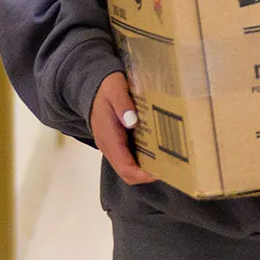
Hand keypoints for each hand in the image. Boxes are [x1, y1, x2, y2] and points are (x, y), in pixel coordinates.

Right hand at [90, 71, 158, 185]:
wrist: (91, 84)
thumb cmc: (106, 86)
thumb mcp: (115, 89)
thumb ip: (123, 104)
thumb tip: (132, 121)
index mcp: (108, 137)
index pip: (125, 167)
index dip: (142, 174)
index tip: (160, 171)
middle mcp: (107, 145)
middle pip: (126, 172)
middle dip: (146, 175)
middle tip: (168, 166)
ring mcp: (110, 145)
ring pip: (126, 166)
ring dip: (144, 168)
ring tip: (165, 160)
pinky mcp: (114, 141)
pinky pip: (127, 157)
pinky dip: (140, 159)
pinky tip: (155, 149)